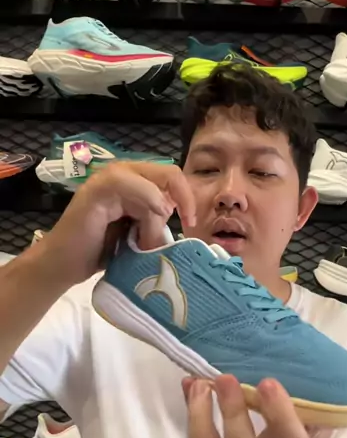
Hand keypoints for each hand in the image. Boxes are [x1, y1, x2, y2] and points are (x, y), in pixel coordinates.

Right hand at [42, 161, 195, 286]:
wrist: (65, 264)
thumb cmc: (100, 251)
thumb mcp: (138, 234)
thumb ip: (156, 221)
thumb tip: (181, 222)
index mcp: (135, 181)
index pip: (172, 177)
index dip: (187, 198)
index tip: (191, 224)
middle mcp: (123, 173)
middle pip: (168, 173)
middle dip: (183, 200)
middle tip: (183, 227)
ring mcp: (109, 177)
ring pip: (154, 180)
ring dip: (159, 211)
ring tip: (145, 240)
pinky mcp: (98, 188)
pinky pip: (128, 183)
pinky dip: (147, 197)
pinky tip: (154, 214)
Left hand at [182, 375, 319, 437]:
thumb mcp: (310, 422)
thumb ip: (299, 403)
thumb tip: (272, 364)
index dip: (281, 418)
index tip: (268, 382)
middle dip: (233, 418)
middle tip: (225, 379)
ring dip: (201, 420)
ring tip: (199, 383)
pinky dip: (192, 417)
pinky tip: (191, 387)